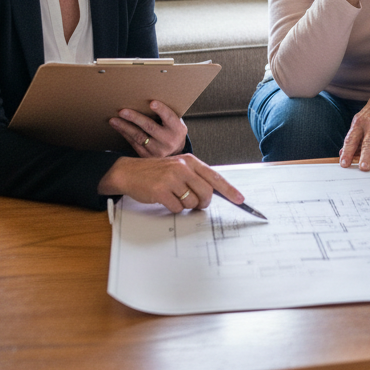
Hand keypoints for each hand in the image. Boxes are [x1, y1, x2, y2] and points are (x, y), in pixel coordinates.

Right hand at [97, 153, 243, 213]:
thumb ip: (195, 178)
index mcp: (190, 161)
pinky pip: (177, 208)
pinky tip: (165, 199)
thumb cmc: (156, 173)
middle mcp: (183, 167)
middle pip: (207, 193)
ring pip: (192, 202)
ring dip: (186, 206)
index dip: (229, 190)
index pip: (215, 177)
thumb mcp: (178, 168)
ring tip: (174, 197)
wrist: (129, 172)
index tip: (240, 200)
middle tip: (197, 204)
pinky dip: (173, 208)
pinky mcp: (161, 190)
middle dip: (204, 203)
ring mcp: (172, 178)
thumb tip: (213, 194)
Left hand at [110, 100, 186, 157]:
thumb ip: (165, 115)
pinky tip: (118, 127)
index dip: (161, 110)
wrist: (174, 154)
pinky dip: (125, 134)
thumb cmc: (172, 131)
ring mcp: (158, 150)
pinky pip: (134, 144)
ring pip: (138, 137)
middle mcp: (169, 141)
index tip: (152, 102)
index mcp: (178, 129)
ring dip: (124, 127)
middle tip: (122, 111)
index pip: (169, 117)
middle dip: (135, 118)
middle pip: (150, 127)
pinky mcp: (148, 156)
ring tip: (113, 120)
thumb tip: (145, 99)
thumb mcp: (175, 123)